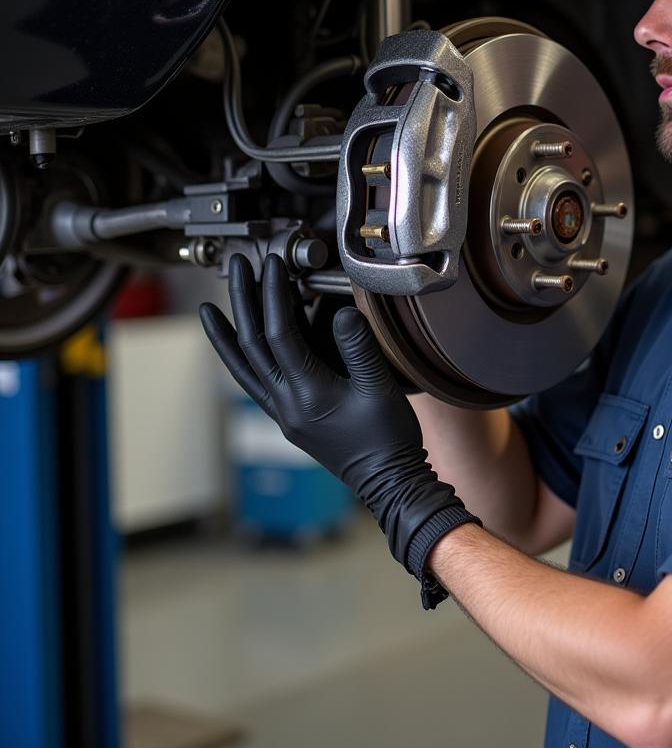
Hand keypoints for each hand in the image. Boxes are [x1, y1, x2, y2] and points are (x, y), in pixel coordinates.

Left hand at [199, 253, 477, 606]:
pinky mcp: (289, 418)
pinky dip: (239, 358)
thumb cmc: (387, 438)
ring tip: (208, 309)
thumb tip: (339, 311)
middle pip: (252, 346)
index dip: (274, 295)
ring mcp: (283, 413)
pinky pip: (254, 381)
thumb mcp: (380, 388)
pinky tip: (237, 344)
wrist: (387, 481)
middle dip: (242, 302)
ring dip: (225, 335)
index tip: (274, 265)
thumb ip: (358, 347)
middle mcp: (286, 404)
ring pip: (243, 368)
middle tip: (236, 267)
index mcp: (308, 394)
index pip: (280, 335)